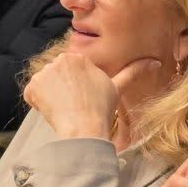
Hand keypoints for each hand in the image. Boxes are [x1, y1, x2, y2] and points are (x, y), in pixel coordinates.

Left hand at [23, 53, 160, 139]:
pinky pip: (32, 94)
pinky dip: (39, 104)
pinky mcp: (33, 86)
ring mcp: (45, 72)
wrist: (83, 128)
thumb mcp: (117, 87)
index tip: (81, 99)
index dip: (75, 87)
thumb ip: (133, 71)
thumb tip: (155, 61)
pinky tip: (52, 110)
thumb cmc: (101, 110)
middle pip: (57, 76)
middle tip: (73, 105)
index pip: (70, 71)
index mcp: (80, 58)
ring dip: (50, 96)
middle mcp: (61, 60)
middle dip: (62, 90)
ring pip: (45, 85)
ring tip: (65, 108)